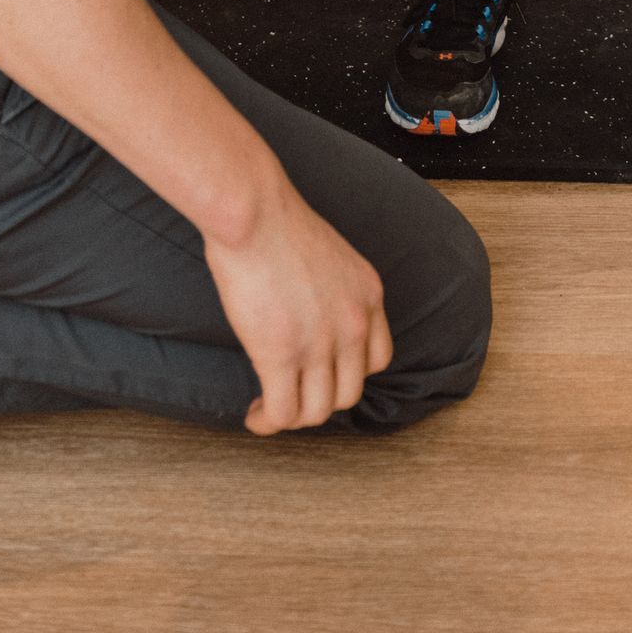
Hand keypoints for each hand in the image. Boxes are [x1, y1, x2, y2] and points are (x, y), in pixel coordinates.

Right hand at [203, 175, 393, 434]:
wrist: (253, 210)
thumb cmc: (276, 220)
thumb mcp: (329, 255)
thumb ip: (331, 290)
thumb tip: (310, 315)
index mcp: (368, 294)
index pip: (378, 359)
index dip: (347, 374)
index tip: (321, 373)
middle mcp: (354, 323)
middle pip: (349, 393)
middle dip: (319, 400)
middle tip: (291, 392)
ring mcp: (321, 342)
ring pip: (317, 411)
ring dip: (293, 416)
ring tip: (269, 408)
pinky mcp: (282, 354)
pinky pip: (283, 412)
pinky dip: (269, 422)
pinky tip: (255, 414)